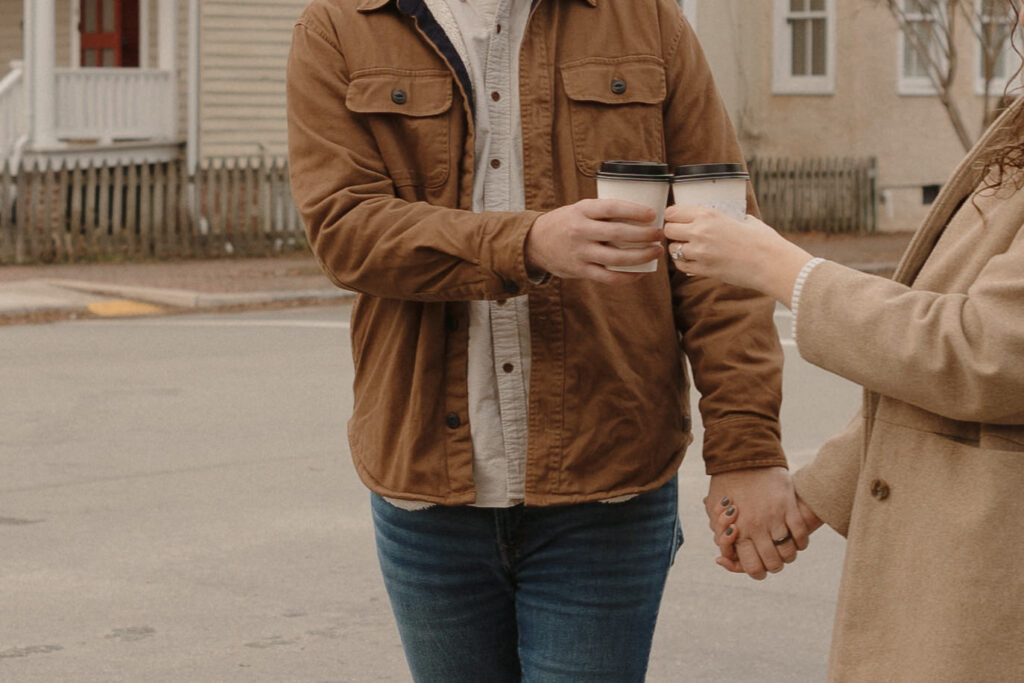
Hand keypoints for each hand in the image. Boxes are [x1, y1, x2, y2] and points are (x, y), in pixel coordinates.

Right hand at [526, 199, 664, 284]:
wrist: (535, 242)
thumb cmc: (566, 223)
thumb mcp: (580, 209)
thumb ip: (603, 212)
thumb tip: (641, 215)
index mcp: (582, 210)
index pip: (612, 208)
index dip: (634, 211)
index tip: (652, 214)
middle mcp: (580, 231)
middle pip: (618, 234)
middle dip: (644, 235)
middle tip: (659, 234)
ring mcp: (580, 252)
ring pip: (617, 258)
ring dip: (641, 256)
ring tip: (656, 252)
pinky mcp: (580, 270)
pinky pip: (608, 277)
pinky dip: (627, 277)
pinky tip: (640, 273)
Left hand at [663, 205, 812, 305]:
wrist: (771, 264)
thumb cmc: (762, 241)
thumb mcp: (745, 220)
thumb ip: (730, 217)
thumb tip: (728, 217)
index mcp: (709, 214)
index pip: (673, 212)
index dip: (673, 217)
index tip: (677, 220)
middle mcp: (700, 231)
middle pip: (668, 230)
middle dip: (674, 233)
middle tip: (683, 236)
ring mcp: (700, 252)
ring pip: (672, 249)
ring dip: (679, 249)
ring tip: (690, 250)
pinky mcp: (703, 270)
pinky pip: (681, 266)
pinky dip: (684, 264)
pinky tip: (694, 261)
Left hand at [705, 467, 809, 579]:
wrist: (744, 455)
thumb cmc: (726, 483)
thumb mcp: (714, 509)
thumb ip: (719, 535)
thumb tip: (721, 559)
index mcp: (737, 530)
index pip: (751, 567)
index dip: (757, 572)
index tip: (760, 567)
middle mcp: (756, 527)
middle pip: (773, 564)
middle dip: (774, 566)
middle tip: (774, 559)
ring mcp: (774, 517)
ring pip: (788, 553)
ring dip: (789, 555)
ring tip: (785, 548)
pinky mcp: (789, 506)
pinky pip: (801, 535)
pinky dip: (801, 542)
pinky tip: (797, 538)